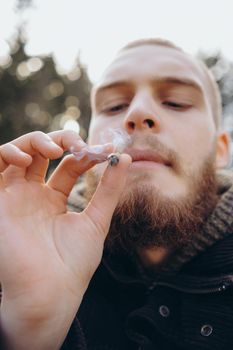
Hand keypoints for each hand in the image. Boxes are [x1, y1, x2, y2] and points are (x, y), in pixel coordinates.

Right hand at [0, 130, 130, 348]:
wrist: (51, 293)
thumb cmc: (73, 263)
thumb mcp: (96, 220)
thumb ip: (109, 189)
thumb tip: (125, 158)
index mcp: (53, 200)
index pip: (69, 165)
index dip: (86, 153)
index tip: (106, 149)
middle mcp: (32, 195)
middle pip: (42, 153)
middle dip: (60, 140)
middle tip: (79, 144)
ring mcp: (15, 196)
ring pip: (18, 154)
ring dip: (35, 142)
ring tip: (57, 150)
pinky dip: (7, 154)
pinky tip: (28, 159)